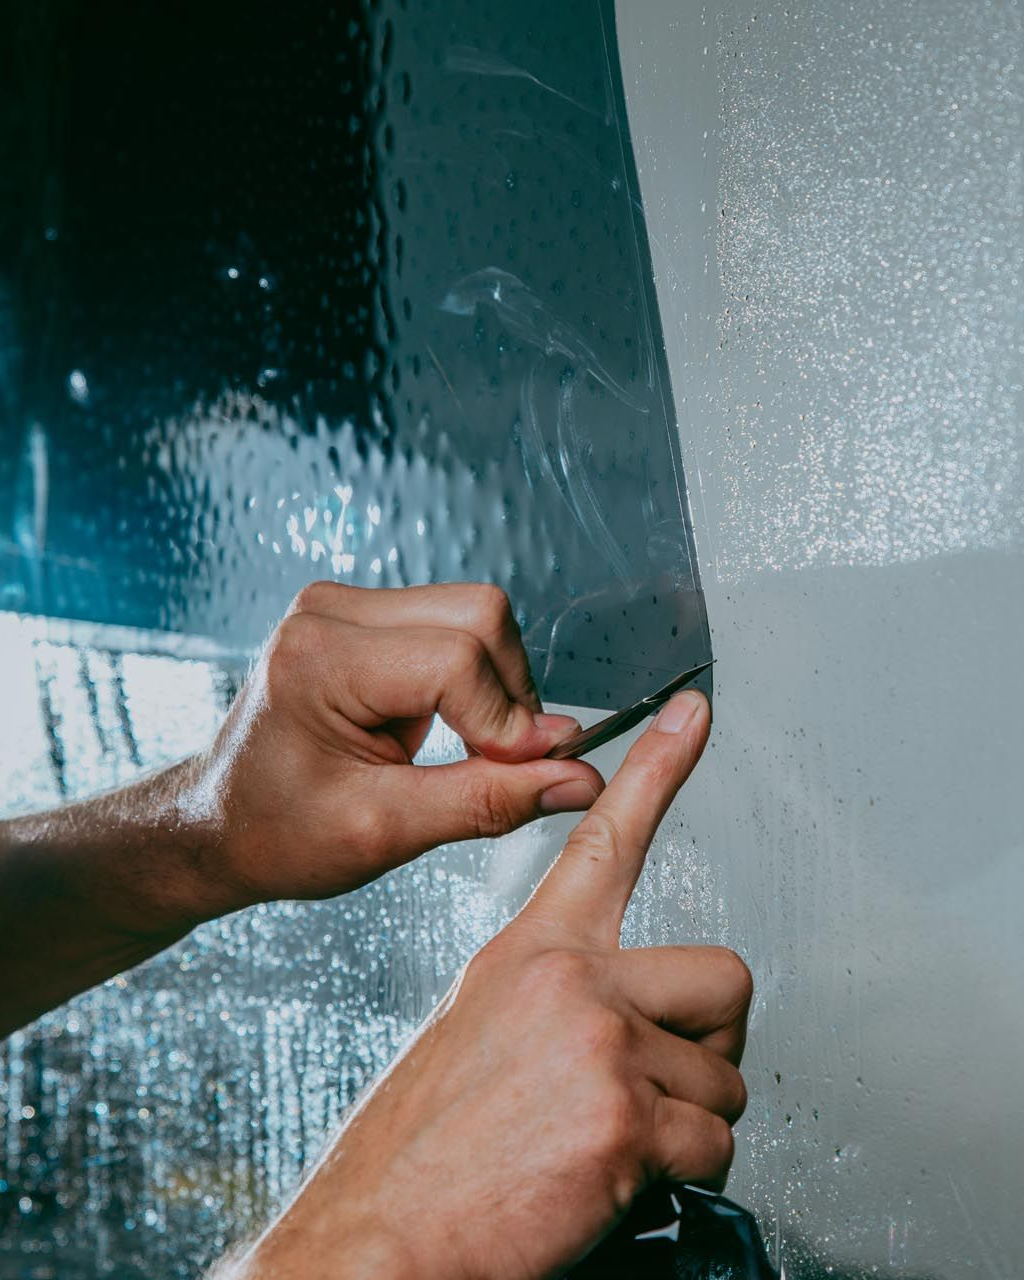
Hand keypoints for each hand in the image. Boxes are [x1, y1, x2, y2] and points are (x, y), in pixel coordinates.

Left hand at [179, 582, 603, 919]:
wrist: (222, 822)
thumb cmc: (278, 832)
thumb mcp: (385, 831)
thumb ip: (488, 800)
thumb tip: (576, 777)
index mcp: (319, 658)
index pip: (457, 661)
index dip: (505, 723)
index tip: (521, 776)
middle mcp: (329, 611)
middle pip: (481, 615)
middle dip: (509, 695)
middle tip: (497, 763)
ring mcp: (345, 604)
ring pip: (477, 614)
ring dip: (493, 686)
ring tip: (460, 748)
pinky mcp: (364, 613)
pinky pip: (455, 623)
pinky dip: (472, 678)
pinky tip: (443, 725)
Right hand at [236, 688, 751, 1279]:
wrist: (375, 1236)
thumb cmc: (423, 1146)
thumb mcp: (480, 1031)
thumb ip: (560, 999)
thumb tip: (633, 1019)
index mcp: (531, 950)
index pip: (606, 836)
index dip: (658, 767)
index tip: (695, 711)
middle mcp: (570, 980)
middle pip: (725, 975)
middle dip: (712, 1039)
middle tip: (658, 1082)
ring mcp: (600, 1043)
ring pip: (726, 1077)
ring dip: (688, 1122)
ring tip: (610, 1144)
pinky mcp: (625, 1118)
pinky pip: (715, 1145)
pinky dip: (681, 1176)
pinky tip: (615, 1184)